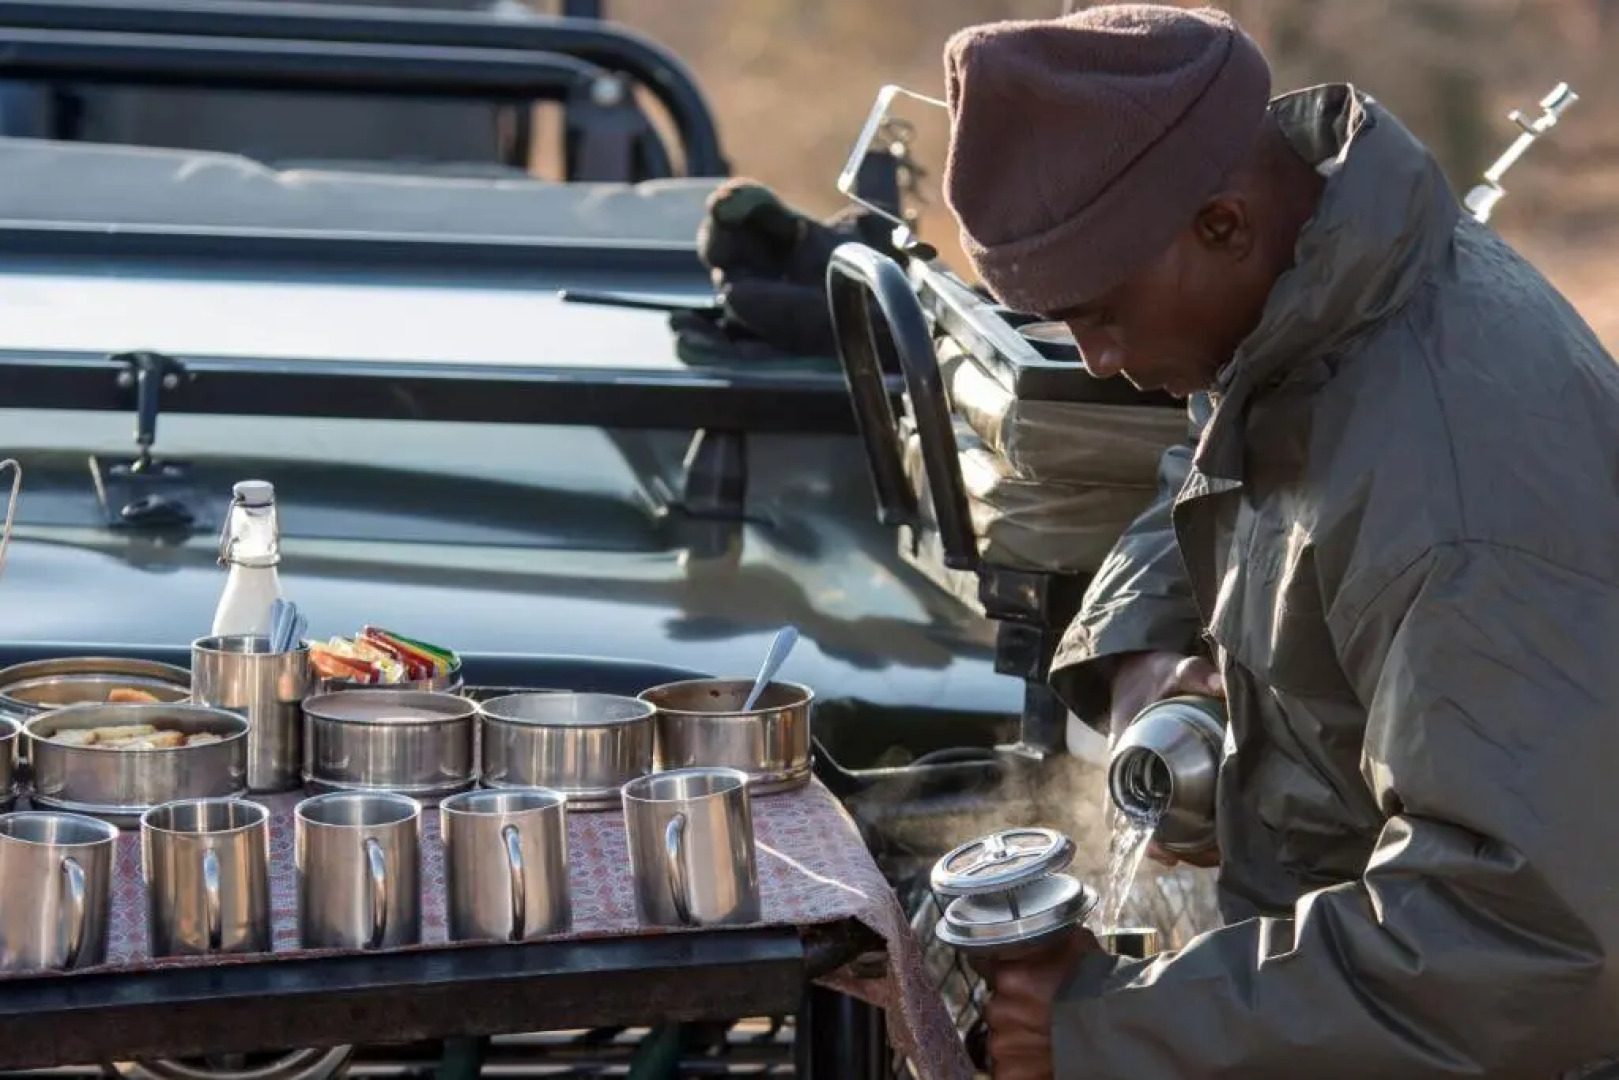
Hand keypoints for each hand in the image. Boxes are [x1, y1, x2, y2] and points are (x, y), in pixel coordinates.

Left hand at [983, 929, 1099, 1078]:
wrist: (1120, 1033)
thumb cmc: (1101, 988)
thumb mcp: (1076, 944)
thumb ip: (1045, 938)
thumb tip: (1034, 926)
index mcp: (1008, 976)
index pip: (987, 967)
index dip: (1006, 973)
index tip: (1021, 981)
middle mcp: (999, 1010)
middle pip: (997, 1006)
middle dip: (1015, 1009)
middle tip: (1043, 1013)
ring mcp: (1002, 1045)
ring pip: (1001, 1037)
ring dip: (1018, 1037)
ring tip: (1048, 1037)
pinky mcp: (1008, 1074)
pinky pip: (1005, 1068)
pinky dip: (1021, 1066)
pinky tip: (1042, 1058)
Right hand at [1109, 652, 1224, 869]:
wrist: (1136, 670)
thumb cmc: (1150, 675)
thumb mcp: (1168, 669)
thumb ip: (1192, 673)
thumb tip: (1220, 685)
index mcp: (1123, 756)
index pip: (1118, 807)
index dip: (1138, 835)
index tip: (1165, 854)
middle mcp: (1129, 774)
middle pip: (1142, 826)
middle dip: (1173, 847)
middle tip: (1207, 857)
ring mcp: (1143, 778)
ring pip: (1158, 822)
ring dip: (1183, 842)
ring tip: (1216, 855)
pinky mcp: (1159, 778)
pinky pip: (1168, 810)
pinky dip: (1186, 829)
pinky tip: (1212, 840)